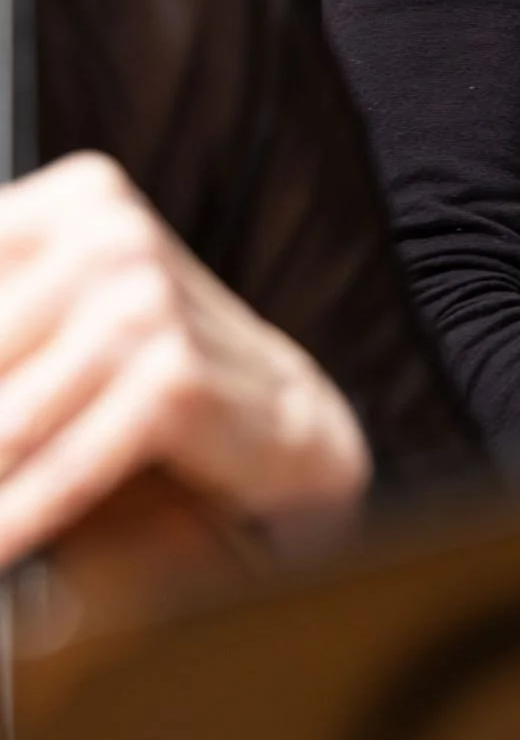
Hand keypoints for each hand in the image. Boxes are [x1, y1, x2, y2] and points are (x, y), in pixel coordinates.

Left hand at [0, 155, 370, 570]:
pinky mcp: (175, 374)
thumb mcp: (55, 319)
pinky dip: (20, 517)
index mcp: (77, 197)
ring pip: (5, 419)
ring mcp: (149, 298)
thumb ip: (5, 326)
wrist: (273, 414)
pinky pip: (65, 466)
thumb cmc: (136, 370)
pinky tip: (0, 542)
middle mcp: (113, 231)